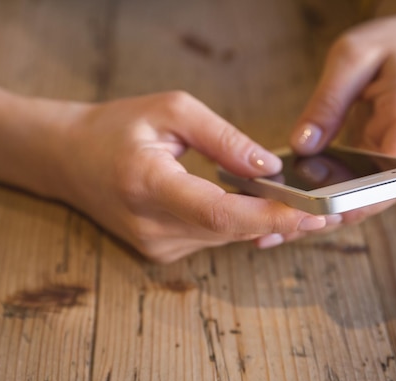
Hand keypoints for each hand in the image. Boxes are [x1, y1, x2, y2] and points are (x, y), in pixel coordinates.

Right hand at [29, 92, 328, 261]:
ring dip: (261, 222)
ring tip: (296, 204)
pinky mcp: (160, 252)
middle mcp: (151, 225)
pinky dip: (236, 224)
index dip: (268, 216)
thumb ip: (222, 137)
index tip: (312, 214)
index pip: (217, 213)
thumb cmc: (116, 128)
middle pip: (230, 230)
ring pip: (225, 238)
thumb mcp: (170, 111)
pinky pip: (211, 239)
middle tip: (326, 207)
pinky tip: (253, 207)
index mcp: (148, 184)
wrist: (70, 160)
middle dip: (280, 219)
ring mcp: (154, 245)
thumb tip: (267, 165)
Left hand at [265, 0, 395, 245]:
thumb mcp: (352, 58)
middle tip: (289, 227)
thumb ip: (328, 102)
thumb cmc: (388, 42)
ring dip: (321, 215)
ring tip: (275, 229)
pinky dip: (317, 198)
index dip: (368, 198)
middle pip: (373, 196)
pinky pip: (345, 183)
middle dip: (334, 216)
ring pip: (356, 196)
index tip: (336, 213)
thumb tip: (303, 146)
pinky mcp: (367, 156)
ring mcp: (383, 154)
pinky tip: (283, 207)